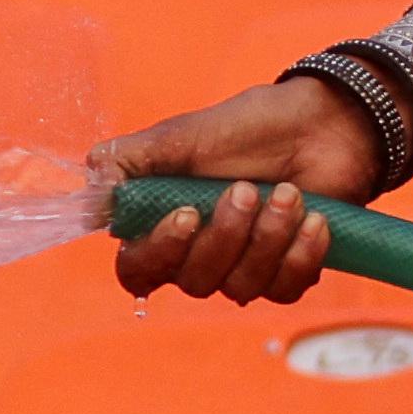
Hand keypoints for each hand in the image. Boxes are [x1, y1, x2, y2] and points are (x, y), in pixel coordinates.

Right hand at [91, 74, 382, 301]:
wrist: (320, 124)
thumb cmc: (247, 128)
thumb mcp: (179, 137)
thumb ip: (128, 161)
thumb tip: (92, 186)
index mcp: (163, 225)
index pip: (137, 270)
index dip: (158, 253)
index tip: (186, 214)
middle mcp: (199, 255)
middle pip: (194, 281)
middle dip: (225, 236)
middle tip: (245, 188)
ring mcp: (243, 268)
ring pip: (242, 287)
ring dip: (268, 238)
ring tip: (287, 193)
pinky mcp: (286, 272)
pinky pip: (285, 289)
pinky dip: (301, 254)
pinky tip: (314, 220)